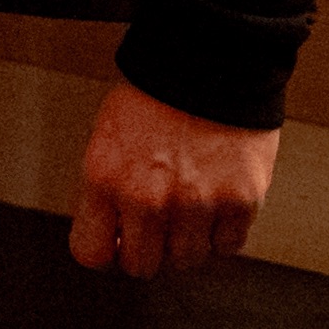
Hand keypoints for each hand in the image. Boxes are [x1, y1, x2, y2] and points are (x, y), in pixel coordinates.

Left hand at [67, 74, 277, 276]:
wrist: (211, 63)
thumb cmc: (157, 93)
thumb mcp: (107, 136)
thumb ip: (106, 187)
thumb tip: (110, 231)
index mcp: (105, 179)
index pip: (90, 252)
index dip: (105, 251)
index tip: (117, 244)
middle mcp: (147, 199)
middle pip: (142, 266)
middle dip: (148, 250)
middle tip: (158, 226)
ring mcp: (196, 204)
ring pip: (187, 261)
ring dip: (188, 242)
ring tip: (190, 208)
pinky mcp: (239, 203)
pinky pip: (228, 247)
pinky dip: (224, 233)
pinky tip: (217, 205)